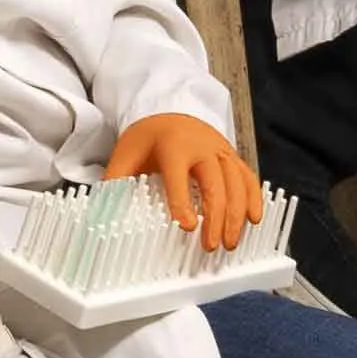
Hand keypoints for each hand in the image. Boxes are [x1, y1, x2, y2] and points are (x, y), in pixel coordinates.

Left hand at [108, 110, 263, 252]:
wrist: (171, 111)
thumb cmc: (148, 137)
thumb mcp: (126, 153)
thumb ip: (115, 181)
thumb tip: (101, 211)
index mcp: (172, 145)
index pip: (178, 175)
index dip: (183, 201)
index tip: (187, 227)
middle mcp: (202, 146)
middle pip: (215, 183)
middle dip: (216, 217)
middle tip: (210, 246)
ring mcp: (221, 151)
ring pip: (237, 183)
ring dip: (237, 215)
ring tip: (230, 243)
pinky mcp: (233, 157)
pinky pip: (249, 178)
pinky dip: (255, 199)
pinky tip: (254, 221)